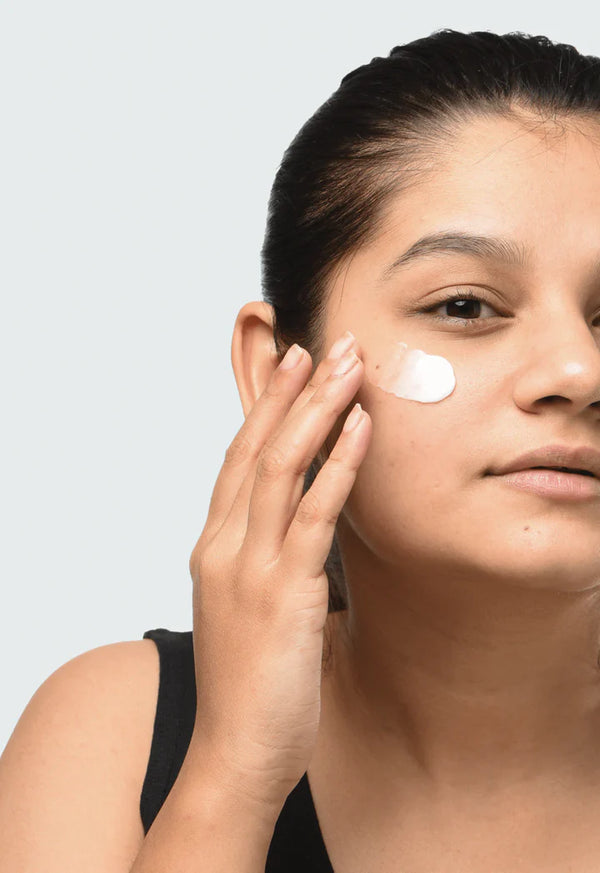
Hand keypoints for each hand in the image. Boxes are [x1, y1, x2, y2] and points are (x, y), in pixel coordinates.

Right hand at [187, 331, 370, 814]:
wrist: (235, 751)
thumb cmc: (248, 681)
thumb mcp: (246, 604)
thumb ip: (262, 557)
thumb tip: (295, 524)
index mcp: (215, 546)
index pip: (238, 459)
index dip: (264, 407)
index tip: (292, 366)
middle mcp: (224, 546)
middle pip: (254, 448)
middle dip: (290, 392)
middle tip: (322, 344)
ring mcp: (248, 568)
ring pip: (279, 468)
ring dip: (315, 410)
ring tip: (345, 366)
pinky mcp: (282, 594)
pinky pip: (312, 516)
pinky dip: (337, 466)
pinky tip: (359, 429)